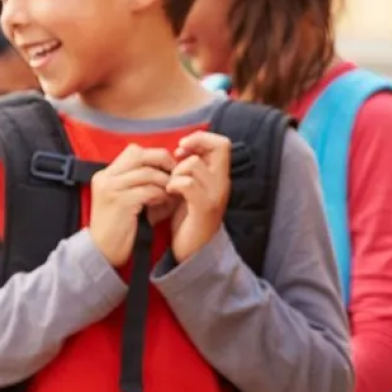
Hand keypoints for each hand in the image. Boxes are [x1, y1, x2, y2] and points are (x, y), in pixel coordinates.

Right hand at [89, 145, 175, 266]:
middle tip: (177, 176)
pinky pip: (148, 190)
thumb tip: (175, 171)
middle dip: (164, 163)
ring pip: (148, 173)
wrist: (103, 252)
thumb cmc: (123, 226)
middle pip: (141, 155)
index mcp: (108, 173)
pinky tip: (163, 204)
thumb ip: (147, 182)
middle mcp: (106, 177)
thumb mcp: (133, 199)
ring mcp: (110, 188)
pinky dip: (161, 195)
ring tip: (171, 195)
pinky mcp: (119, 201)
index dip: (157, 157)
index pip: (135, 151)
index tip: (171, 169)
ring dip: (165, 183)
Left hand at [167, 131, 230, 262]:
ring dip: (176, 170)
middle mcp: (222, 183)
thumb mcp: (193, 189)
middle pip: (219, 146)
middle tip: (177, 155)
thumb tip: (182, 148)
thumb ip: (192, 170)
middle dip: (194, 144)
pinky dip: (174, 184)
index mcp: (220, 177)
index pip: (222, 143)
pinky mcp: (204, 208)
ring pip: (194, 164)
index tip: (183, 147)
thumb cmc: (189, 219)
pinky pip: (188, 183)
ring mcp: (215, 195)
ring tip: (170, 185)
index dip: (202, 138)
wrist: (193, 253)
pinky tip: (169, 193)